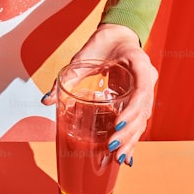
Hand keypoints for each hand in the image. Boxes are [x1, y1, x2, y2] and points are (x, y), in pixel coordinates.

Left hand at [42, 23, 157, 166]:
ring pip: (142, 119)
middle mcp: (147, 78)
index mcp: (140, 64)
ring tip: (118, 158)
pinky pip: (138, 121)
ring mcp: (145, 90)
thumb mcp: (83, 57)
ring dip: (131, 140)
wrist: (117, 36)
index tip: (117, 125)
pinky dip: (131, 138)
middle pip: (143, 111)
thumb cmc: (102, 43)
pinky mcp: (138, 99)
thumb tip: (46, 101)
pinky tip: (126, 157)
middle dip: (129, 132)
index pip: (142, 91)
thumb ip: (67, 78)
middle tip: (112, 148)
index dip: (132, 111)